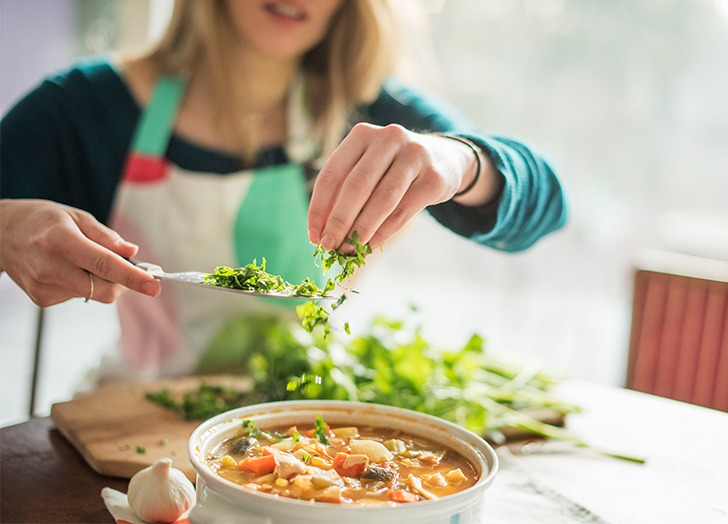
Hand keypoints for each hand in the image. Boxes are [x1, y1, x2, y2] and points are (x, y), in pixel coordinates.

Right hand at [0, 199, 160, 306]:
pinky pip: (78, 296)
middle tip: (126, 266)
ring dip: (100, 281)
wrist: (1, 235)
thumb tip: (132, 252)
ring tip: (81, 259)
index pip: (104, 265)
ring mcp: (44, 287)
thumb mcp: (76, 216)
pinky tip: (67, 269)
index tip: (153, 285)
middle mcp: (50, 268)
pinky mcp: (42, 299)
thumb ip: (106, 237)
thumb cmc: (42, 221)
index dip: (132, 277)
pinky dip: (83, 285)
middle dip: (122, 282)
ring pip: (93, 294)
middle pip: (103, 290)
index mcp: (61, 241)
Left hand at [307, 123, 496, 251]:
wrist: (444, 159)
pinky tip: (371, 245)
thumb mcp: (368, 169)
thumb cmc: (393, 169)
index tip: (313, 235)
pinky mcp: (434, 178)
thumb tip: (323, 232)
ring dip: (362, 229)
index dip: (319, 208)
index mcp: (362, 134)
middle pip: (356, 185)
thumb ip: (345, 193)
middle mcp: (389, 138)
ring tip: (349, 249)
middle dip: (339, 220)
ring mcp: (415, 155)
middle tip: (329, 245)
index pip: (332, 174)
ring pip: (382, 199)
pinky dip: (384, 232)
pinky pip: (403, 211)